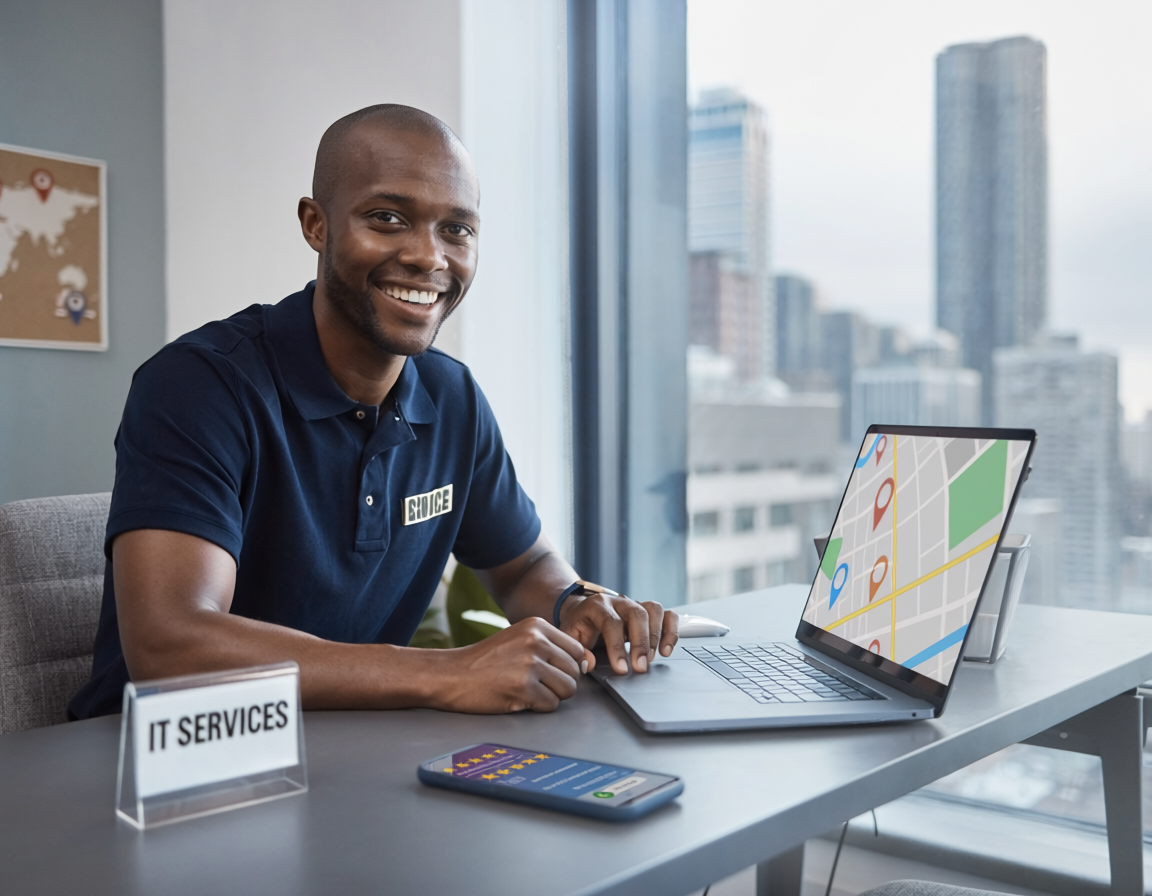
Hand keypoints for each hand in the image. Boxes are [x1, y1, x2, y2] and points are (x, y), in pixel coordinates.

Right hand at [427, 617, 586, 712]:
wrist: (451, 675)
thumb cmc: (484, 661)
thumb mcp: (518, 639)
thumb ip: (550, 646)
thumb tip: (587, 662)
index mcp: (537, 626)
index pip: (576, 650)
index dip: (568, 666)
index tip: (552, 672)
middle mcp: (536, 641)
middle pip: (574, 671)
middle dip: (559, 683)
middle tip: (535, 684)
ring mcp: (530, 664)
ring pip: (567, 689)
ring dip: (551, 696)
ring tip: (528, 690)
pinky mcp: (524, 688)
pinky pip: (551, 705)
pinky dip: (538, 707)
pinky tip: (519, 698)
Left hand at [559, 589, 678, 674]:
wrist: (583, 610)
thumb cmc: (579, 625)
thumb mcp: (570, 636)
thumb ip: (578, 649)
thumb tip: (589, 662)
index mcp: (598, 606)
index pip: (611, 622)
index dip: (617, 647)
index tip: (621, 669)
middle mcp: (619, 601)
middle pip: (637, 614)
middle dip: (641, 643)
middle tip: (641, 667)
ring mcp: (636, 604)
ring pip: (654, 610)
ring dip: (657, 635)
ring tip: (652, 658)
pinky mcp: (648, 611)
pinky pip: (667, 615)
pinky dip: (671, 631)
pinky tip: (666, 649)